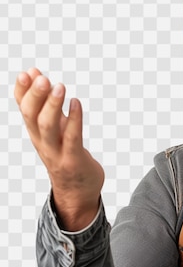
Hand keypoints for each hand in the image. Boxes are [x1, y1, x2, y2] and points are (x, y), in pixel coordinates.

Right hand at [14, 68, 103, 230]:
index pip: (23, 110)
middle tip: (42, 77)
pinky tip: (77, 104)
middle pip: (31, 117)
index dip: (22, 92)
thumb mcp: (54, 130)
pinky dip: (75, 120)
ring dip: (53, 106)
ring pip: (48, 127)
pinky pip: (72, 138)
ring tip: (60, 86)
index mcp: (36, 134)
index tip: (26, 72)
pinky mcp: (73, 160)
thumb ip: (48, 106)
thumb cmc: (67, 156)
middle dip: (35, 96)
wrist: (77, 194)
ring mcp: (56, 152)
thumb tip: (38, 76)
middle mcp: (42, 142)